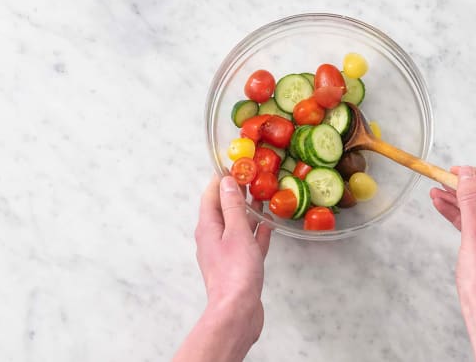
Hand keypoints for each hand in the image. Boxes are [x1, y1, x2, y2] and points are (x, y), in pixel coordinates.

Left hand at [174, 176, 272, 361]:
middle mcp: (213, 238)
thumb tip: (227, 182)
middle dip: (237, 192)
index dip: (221, 178)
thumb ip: (233, 206)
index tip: (235, 165)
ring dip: (248, 211)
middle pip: (224, 209)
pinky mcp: (239, 265)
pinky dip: (257, 232)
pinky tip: (268, 225)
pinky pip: (248, 242)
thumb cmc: (235, 271)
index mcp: (208, 227)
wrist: (237, 311)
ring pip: (237, 225)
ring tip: (263, 196)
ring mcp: (226, 252)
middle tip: (253, 177)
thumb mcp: (236, 231)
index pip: (211, 195)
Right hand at [430, 166, 475, 360]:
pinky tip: (444, 207)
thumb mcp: (474, 235)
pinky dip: (464, 219)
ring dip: (460, 204)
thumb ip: (470, 201)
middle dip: (464, 191)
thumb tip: (465, 174)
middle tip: (442, 178)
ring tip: (436, 192)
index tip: (454, 169)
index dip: (475, 177)